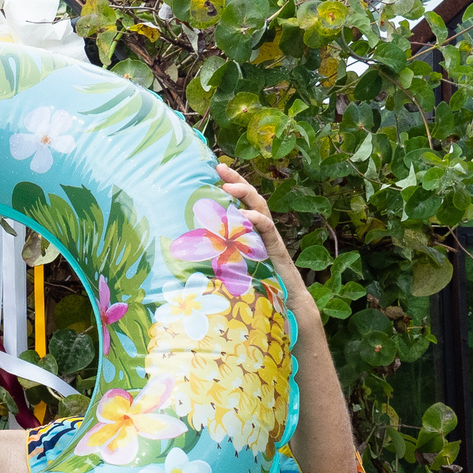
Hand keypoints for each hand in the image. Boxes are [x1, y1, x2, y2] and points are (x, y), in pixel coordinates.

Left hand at [217, 162, 317, 326]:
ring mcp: (270, 238)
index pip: (240, 201)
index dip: (230, 184)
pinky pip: (268, 230)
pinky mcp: (276, 250)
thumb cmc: (256, 288)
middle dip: (236, 180)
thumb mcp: (231, 267)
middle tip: (220, 167)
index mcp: (249, 230)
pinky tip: (246, 215)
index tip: (214, 168)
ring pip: (261, 208)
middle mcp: (261, 230)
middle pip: (251, 198)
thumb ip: (217, 255)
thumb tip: (187, 251)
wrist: (285, 305)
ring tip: (229, 187)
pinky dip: (256, 220)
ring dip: (245, 195)